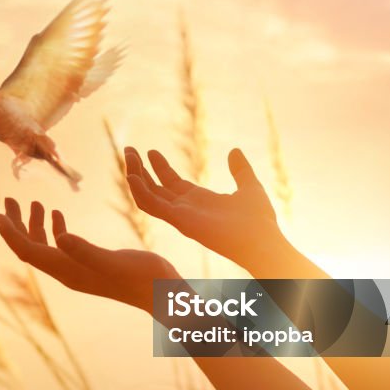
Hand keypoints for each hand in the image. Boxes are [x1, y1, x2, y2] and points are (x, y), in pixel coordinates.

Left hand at [0, 198, 178, 313]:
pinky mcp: (89, 265)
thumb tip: (58, 237)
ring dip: (34, 225)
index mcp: (68, 270)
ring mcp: (78, 270)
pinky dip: (55, 229)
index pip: (28, 252)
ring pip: (45, 246)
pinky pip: (62, 247)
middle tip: (9, 198)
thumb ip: (85, 250)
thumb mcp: (114, 260)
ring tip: (33, 202)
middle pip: (30, 248)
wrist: (165, 296)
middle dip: (16, 224)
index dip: (10, 233)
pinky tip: (56, 214)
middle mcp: (67, 272)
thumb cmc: (143, 277)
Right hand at [124, 146, 287, 275]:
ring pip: (147, 195)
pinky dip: (140, 192)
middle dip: (140, 169)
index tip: (150, 151)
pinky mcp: (179, 220)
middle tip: (129, 150)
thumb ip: (240, 170)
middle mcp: (185, 209)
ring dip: (135, 176)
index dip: (160, 167)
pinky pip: (152, 206)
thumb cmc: (259, 220)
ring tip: (128, 155)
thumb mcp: (249, 186)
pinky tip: (132, 177)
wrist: (262, 239)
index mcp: (198, 201)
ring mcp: (180, 215)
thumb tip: (234, 151)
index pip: (171, 182)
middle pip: (154, 188)